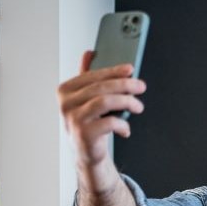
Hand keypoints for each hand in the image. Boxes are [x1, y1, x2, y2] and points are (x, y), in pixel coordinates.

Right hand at [57, 51, 145, 174]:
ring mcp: (73, 119)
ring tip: (138, 107)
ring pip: (105, 102)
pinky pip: (109, 123)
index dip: (113, 71)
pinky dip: (122, 125)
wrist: (86, 152)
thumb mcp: (86, 98)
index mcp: (65, 90)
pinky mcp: (84, 134)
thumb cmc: (89, 122)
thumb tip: (89, 53)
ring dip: (127, 102)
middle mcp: (66, 103)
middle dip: (125, 85)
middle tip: (141, 86)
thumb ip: (87, 77)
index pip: (93, 75)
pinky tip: (125, 129)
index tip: (130, 69)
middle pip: (101, 87)